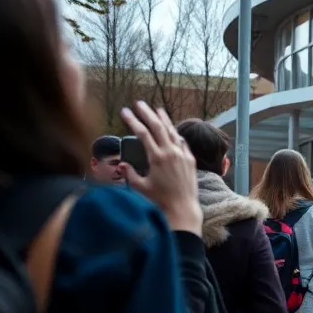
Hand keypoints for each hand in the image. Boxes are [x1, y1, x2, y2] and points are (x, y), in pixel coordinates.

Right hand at [120, 102, 201, 235]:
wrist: (183, 208)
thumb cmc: (160, 200)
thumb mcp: (140, 188)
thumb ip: (130, 174)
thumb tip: (121, 163)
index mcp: (157, 157)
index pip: (142, 133)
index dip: (133, 121)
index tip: (125, 112)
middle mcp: (171, 152)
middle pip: (158, 126)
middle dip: (147, 113)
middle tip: (139, 103)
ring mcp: (182, 155)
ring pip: (172, 131)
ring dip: (164, 119)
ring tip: (157, 109)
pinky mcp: (190, 160)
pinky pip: (182, 143)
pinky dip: (176, 134)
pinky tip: (173, 130)